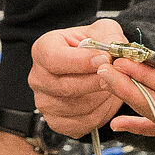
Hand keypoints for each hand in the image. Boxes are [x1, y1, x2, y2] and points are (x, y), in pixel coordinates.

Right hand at [30, 18, 126, 136]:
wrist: (94, 68)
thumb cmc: (94, 47)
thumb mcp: (103, 31)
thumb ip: (108, 37)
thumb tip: (110, 54)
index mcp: (43, 49)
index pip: (54, 59)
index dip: (81, 61)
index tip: (104, 59)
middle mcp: (38, 77)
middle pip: (65, 86)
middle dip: (96, 82)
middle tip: (116, 76)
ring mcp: (44, 102)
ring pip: (76, 107)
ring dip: (101, 98)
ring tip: (112, 86)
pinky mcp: (56, 122)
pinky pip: (81, 124)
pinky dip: (100, 114)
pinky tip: (105, 100)